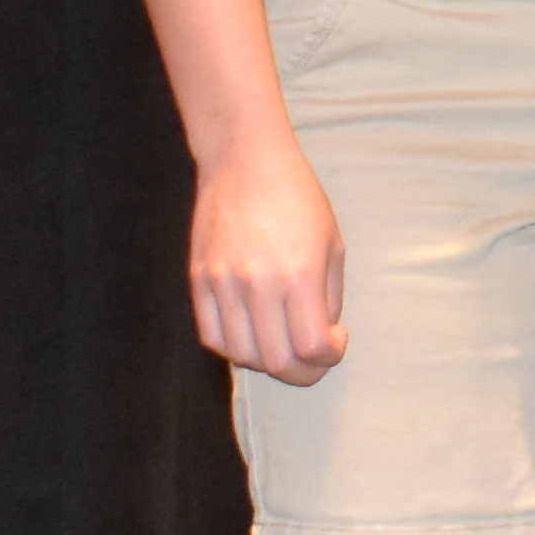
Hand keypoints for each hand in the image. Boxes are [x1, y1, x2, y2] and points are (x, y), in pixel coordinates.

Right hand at [189, 134, 346, 382]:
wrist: (244, 162)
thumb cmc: (298, 199)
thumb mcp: (332, 246)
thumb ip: (329, 299)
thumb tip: (320, 341)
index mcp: (299, 274)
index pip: (312, 347)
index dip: (330, 357)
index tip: (336, 341)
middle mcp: (257, 284)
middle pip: (276, 362)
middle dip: (304, 372)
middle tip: (314, 358)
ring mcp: (222, 284)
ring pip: (241, 355)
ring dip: (269, 362)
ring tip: (285, 343)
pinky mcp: (198, 281)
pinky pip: (212, 336)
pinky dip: (235, 348)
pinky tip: (254, 335)